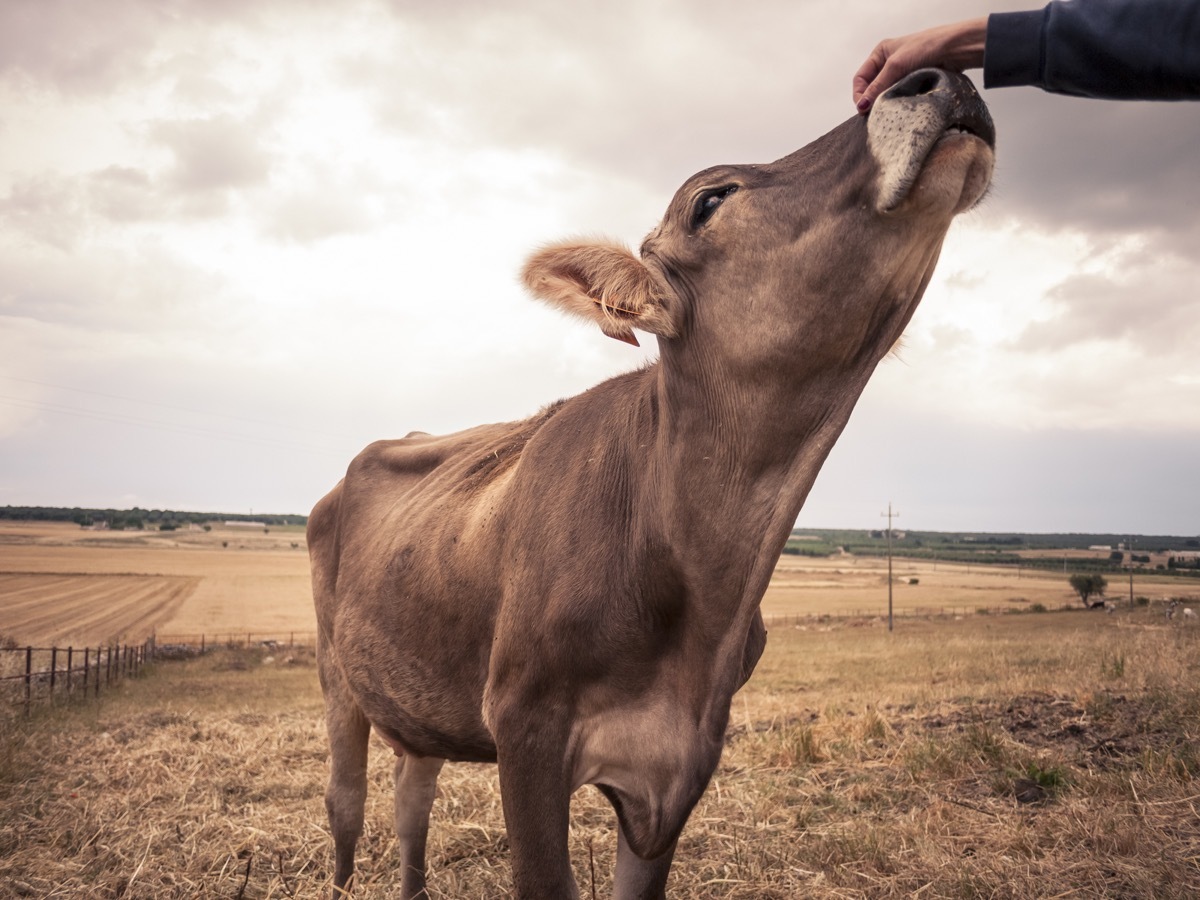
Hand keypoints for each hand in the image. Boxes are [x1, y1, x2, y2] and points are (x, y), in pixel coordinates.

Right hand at [852, 17, 987, 112]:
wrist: (954, 49)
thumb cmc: (924, 48)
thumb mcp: (895, 66)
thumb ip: (877, 87)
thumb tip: (861, 107)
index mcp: (880, 54)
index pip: (860, 78)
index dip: (859, 94)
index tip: (863, 109)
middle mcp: (888, 64)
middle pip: (872, 88)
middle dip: (873, 101)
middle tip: (875, 115)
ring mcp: (901, 74)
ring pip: (886, 94)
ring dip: (886, 103)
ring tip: (888, 113)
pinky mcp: (913, 82)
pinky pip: (900, 96)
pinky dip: (898, 103)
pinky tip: (899, 109)